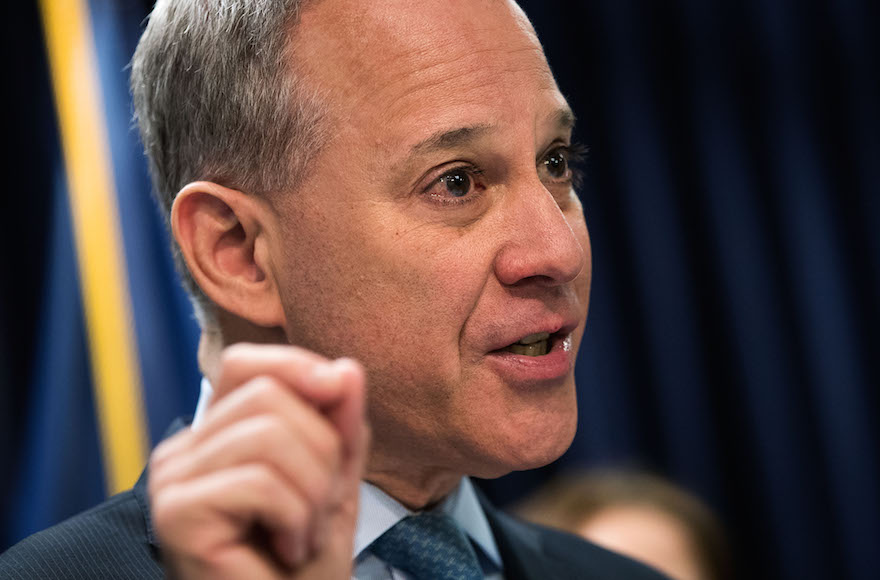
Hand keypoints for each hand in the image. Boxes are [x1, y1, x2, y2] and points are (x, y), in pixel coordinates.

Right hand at [148, 344, 368, 578]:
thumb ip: (339, 424)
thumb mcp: (335, 479)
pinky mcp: (176, 514)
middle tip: (320, 508)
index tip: (339, 395)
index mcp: (213, 436)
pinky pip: (259, 482)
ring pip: (268, 434)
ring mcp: (172, 482)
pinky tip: (287, 550)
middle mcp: (182, 452)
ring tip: (305, 533)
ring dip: (313, 489)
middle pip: (267, 394)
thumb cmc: (303, 566)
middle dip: (322, 448)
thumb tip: (346, 369)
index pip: (245, 363)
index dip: (298, 368)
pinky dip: (295, 517)